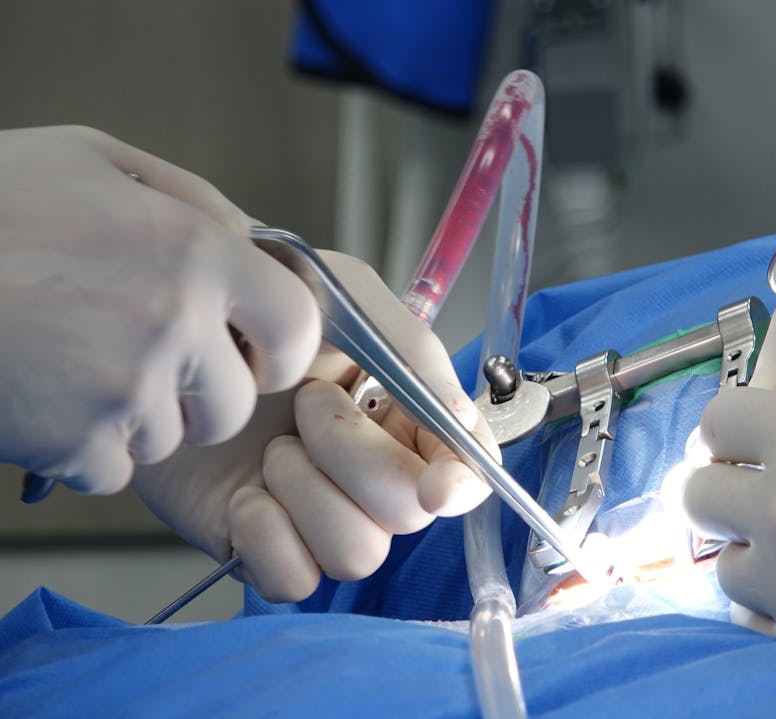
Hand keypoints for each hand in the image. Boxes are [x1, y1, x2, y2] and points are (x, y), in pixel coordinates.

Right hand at [0, 126, 318, 492]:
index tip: (256, 353)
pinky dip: (83, 450)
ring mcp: (124, 389)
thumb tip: (251, 236)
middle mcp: (174, 323)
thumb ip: (189, 198)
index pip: (299, 324)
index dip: (281, 346)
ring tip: (74, 364)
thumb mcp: (93, 159)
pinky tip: (47, 399)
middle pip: (233, 402)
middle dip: (199, 395)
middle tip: (147, 363)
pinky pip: (111, 470)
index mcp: (194, 252)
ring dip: (135, 418)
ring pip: (169, 439)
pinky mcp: (71, 442)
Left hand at [133, 251, 495, 601]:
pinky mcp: (265, 547)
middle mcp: (372, 475)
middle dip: (354, 457)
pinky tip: (244, 496)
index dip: (460, 484)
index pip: (466, 471)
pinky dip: (269, 540)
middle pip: (408, 513)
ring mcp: (320, 515)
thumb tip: (458, 420)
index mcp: (405, 419)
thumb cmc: (254, 310)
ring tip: (270, 448)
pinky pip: (295, 581)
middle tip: (305, 404)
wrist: (158, 337)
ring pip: (358, 554)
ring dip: (308, 494)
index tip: (435, 486)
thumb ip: (414, 352)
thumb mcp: (344, 299)